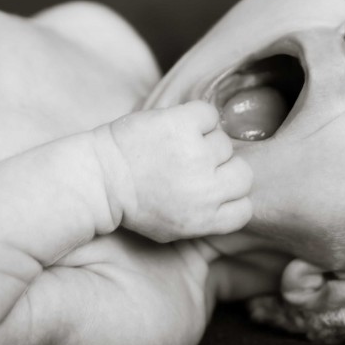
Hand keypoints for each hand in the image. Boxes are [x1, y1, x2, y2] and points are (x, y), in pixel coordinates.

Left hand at [93, 101, 252, 242]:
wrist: (99, 179)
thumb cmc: (133, 203)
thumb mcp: (173, 229)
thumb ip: (208, 218)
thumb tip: (234, 199)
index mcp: (204, 219)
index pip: (245, 207)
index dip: (230, 197)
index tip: (212, 189)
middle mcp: (205, 190)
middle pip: (243, 174)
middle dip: (222, 170)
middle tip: (196, 166)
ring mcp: (195, 155)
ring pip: (225, 143)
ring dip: (205, 142)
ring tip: (177, 146)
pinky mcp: (182, 124)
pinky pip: (209, 115)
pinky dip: (196, 117)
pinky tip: (177, 127)